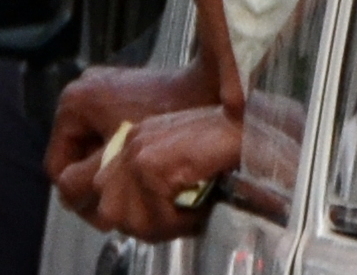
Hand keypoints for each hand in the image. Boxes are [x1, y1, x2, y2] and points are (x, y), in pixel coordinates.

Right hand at [45, 60, 219, 215]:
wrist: (210, 88)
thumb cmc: (167, 117)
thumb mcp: (122, 156)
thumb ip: (89, 179)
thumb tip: (69, 198)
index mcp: (74, 103)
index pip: (58, 165)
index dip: (76, 196)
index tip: (100, 217)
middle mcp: (83, 92)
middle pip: (76, 157)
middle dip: (95, 184)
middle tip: (117, 210)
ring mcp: (104, 90)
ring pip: (96, 148)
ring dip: (110, 172)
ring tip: (131, 195)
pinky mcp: (125, 93)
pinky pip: (112, 134)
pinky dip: (123, 154)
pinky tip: (143, 172)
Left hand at [76, 105, 241, 241]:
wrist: (254, 128)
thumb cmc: (226, 144)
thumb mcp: (180, 161)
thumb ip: (154, 182)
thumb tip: (137, 218)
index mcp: (132, 140)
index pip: (103, 190)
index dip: (131, 214)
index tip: (163, 218)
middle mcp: (130, 142)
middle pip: (109, 208)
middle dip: (141, 225)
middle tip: (174, 223)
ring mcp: (139, 152)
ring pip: (129, 217)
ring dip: (161, 227)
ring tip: (188, 219)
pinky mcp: (154, 165)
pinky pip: (155, 214)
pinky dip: (178, 224)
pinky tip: (198, 213)